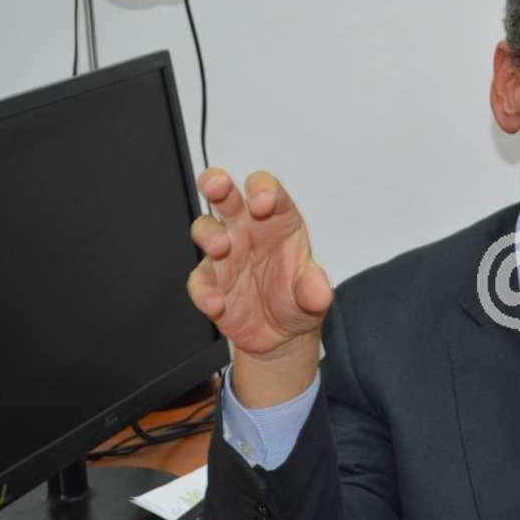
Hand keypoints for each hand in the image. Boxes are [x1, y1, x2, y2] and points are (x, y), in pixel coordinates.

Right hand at [187, 168, 331, 402]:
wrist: (281, 336)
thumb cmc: (297, 300)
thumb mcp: (314, 297)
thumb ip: (315, 290)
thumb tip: (320, 292)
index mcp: (278, 223)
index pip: (269, 193)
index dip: (263, 190)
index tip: (262, 204)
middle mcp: (247, 231)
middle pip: (226, 197)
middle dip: (217, 183)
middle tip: (217, 186)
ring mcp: (224, 255)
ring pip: (205, 229)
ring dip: (209, 233)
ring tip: (220, 248)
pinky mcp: (210, 282)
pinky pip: (199, 280)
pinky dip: (204, 290)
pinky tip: (216, 303)